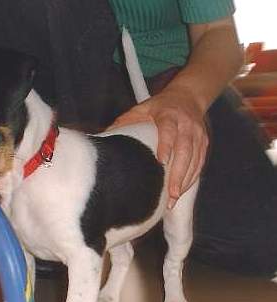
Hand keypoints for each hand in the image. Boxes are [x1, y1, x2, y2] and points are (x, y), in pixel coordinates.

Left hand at [108, 86, 208, 208]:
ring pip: (195, 159)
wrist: (188, 97)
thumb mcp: (141, 109)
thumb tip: (104, 138)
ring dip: (185, 180)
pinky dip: (192, 178)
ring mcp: (197, 134)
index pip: (169, 131)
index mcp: (169, 115)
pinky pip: (199, 163)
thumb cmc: (160, 107)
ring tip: (175, 198)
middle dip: (179, 173)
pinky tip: (182, 191)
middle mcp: (186, 125)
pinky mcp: (203, 143)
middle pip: (185, 150)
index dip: (166, 146)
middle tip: (172, 193)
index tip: (161, 162)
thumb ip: (125, 122)